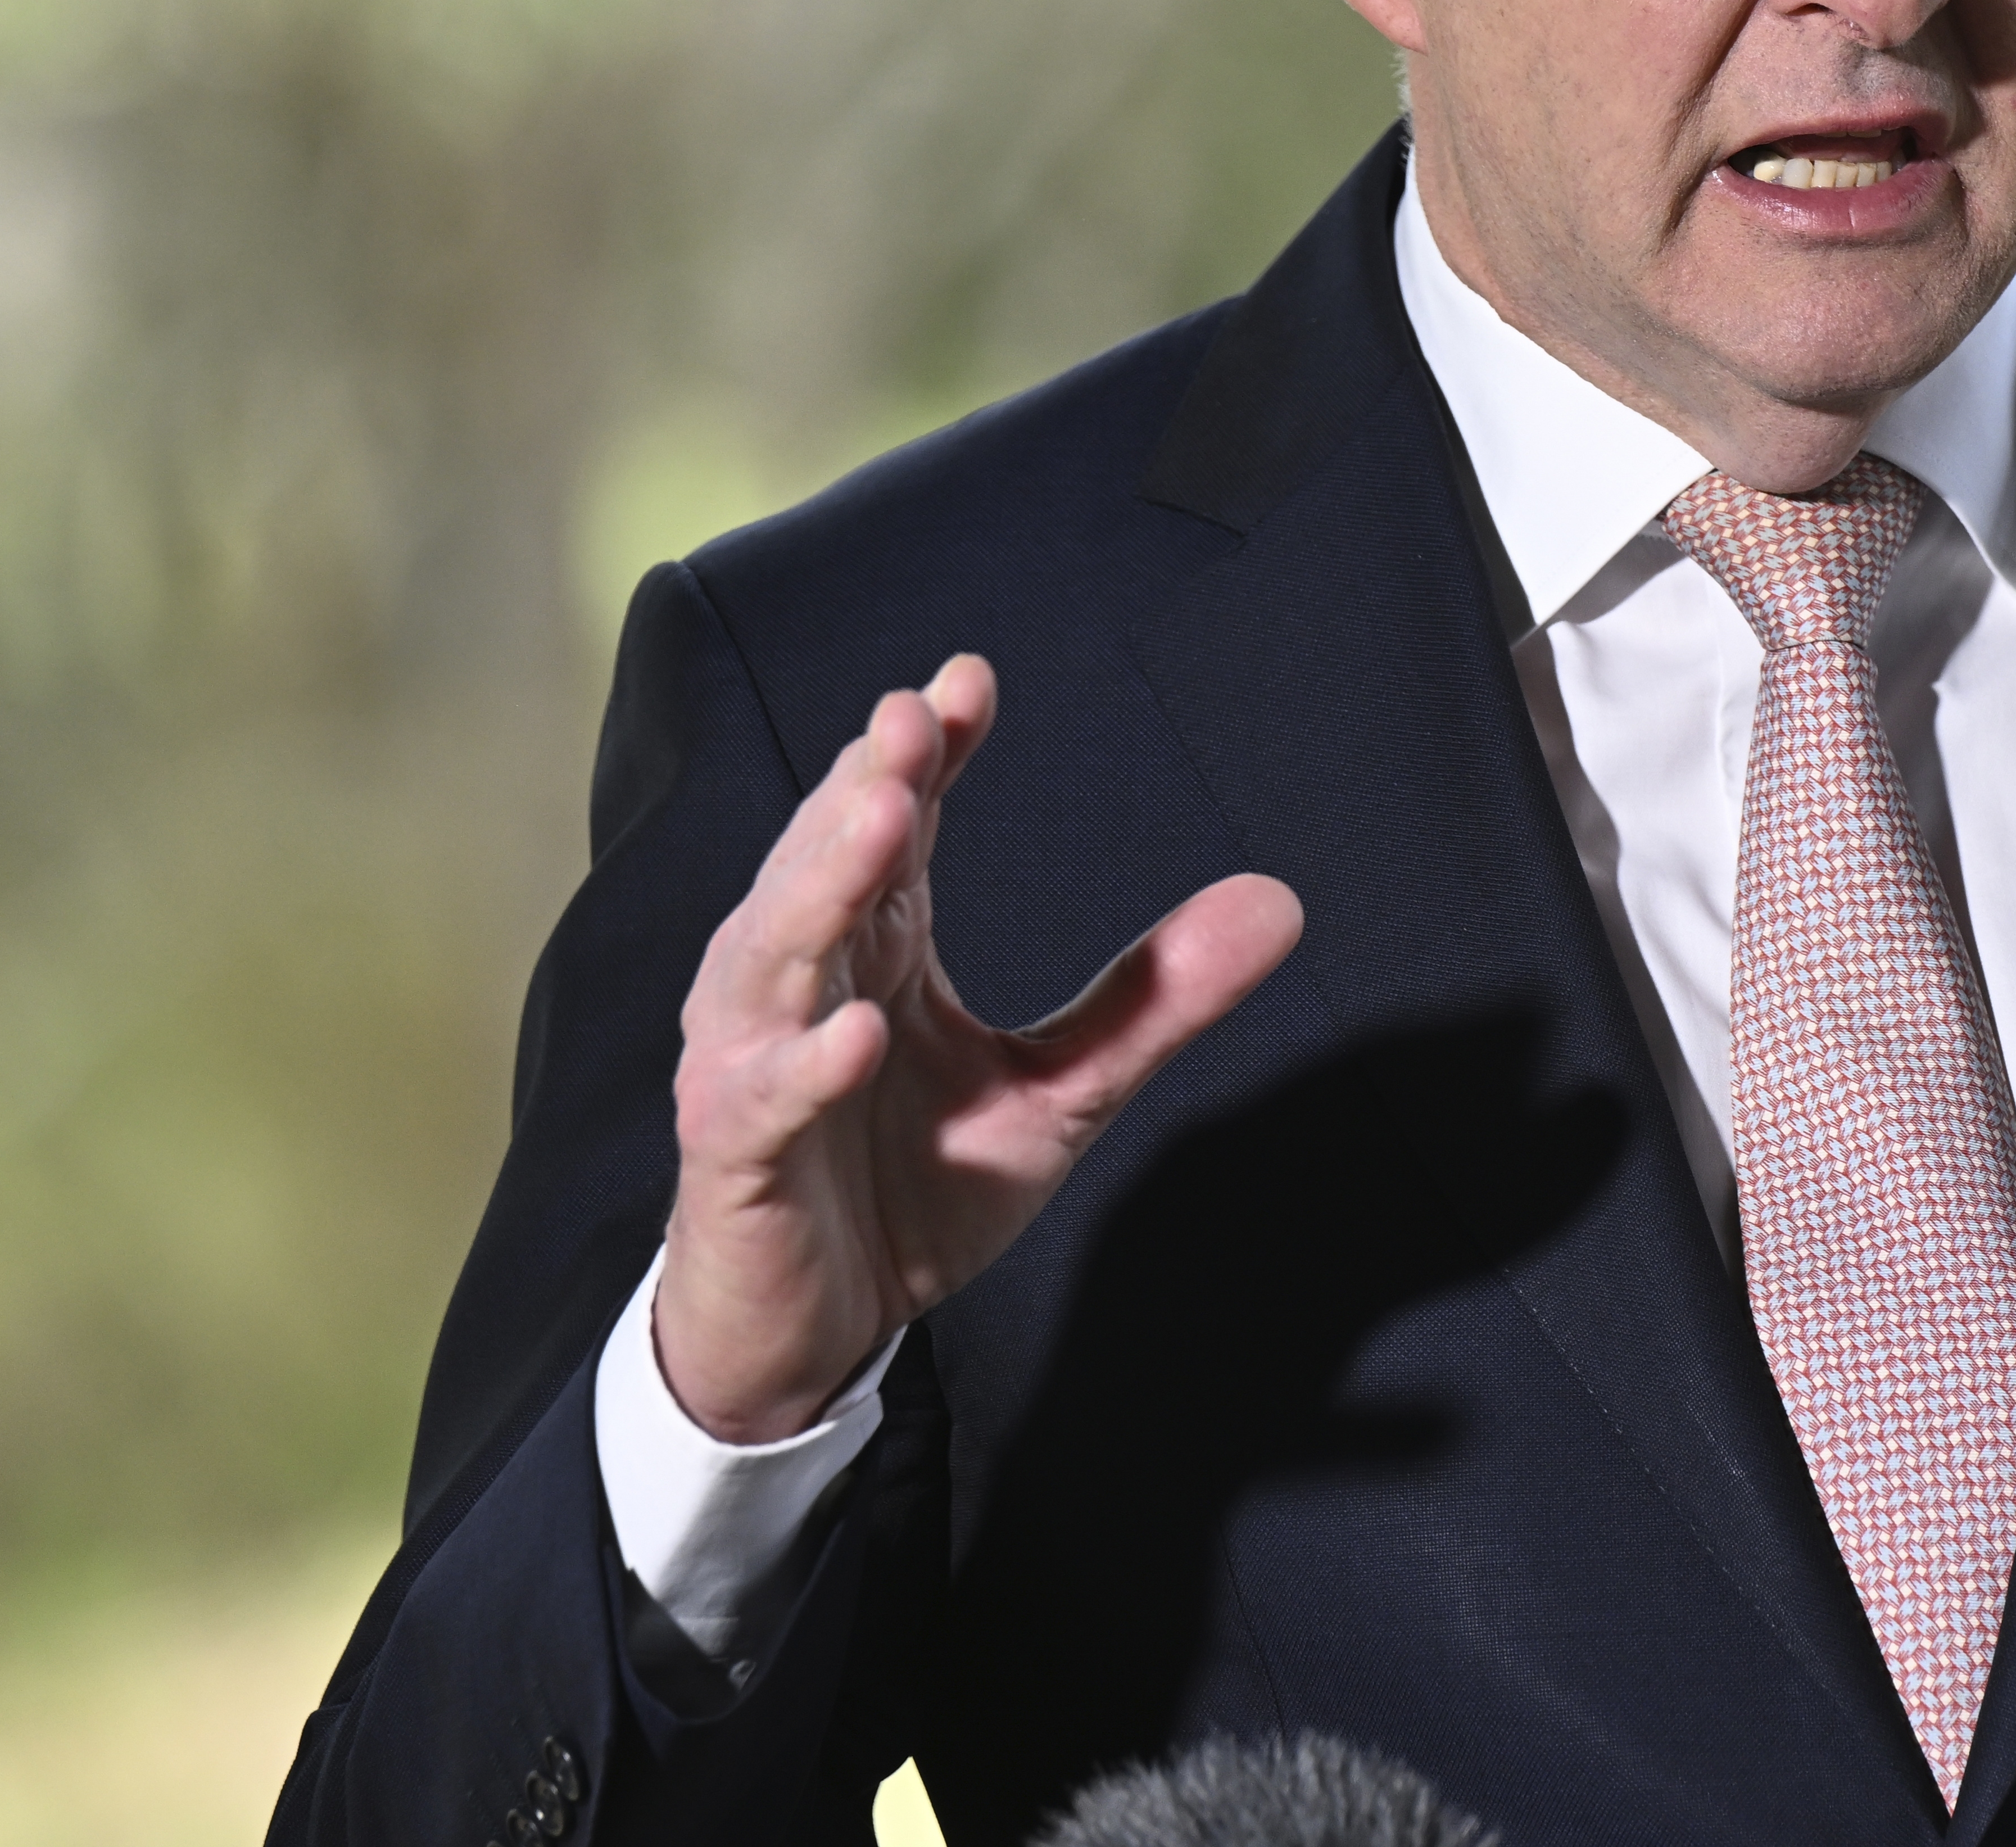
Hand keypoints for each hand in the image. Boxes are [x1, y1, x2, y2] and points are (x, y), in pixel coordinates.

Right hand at [654, 656, 1302, 1441]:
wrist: (811, 1334)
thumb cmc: (911, 1190)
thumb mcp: (1057, 1094)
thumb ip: (1152, 1002)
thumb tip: (1281, 902)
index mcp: (873, 949)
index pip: (893, 827)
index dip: (924, 753)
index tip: (969, 681)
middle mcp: (799, 985)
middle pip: (825, 864)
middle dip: (868, 785)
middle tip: (914, 717)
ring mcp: (752, 1065)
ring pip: (775, 955)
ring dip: (824, 886)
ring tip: (884, 820)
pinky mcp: (734, 1158)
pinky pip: (764, 1100)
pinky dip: (808, 1064)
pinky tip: (858, 1031)